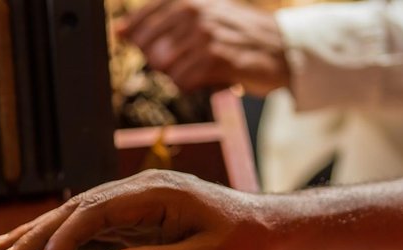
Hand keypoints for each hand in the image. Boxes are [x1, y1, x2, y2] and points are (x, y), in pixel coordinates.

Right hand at [0, 170, 278, 249]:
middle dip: (37, 233)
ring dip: (41, 232)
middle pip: (77, 208)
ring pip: (78, 213)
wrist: (266, 228)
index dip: (63, 238)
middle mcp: (139, 191)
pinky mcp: (137, 216)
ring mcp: (136, 202)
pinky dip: (64, 237)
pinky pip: (93, 225)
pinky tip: (42, 248)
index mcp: (155, 194)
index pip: (95, 212)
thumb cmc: (242, 244)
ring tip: (1, 248)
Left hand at [117, 0, 289, 94]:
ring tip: (199, 69)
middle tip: (184, 61)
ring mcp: (205, 35)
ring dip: (178, 75)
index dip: (132, 34)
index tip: (126, 39)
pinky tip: (206, 78)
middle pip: (149, 48)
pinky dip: (191, 85)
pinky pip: (183, 80)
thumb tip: (120, 31)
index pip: (142, 18)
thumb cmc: (238, 34)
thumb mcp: (204, 15)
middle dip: (159, 61)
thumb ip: (164, 21)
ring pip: (165, 67)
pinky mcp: (216, 58)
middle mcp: (194, 12)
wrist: (282, 47)